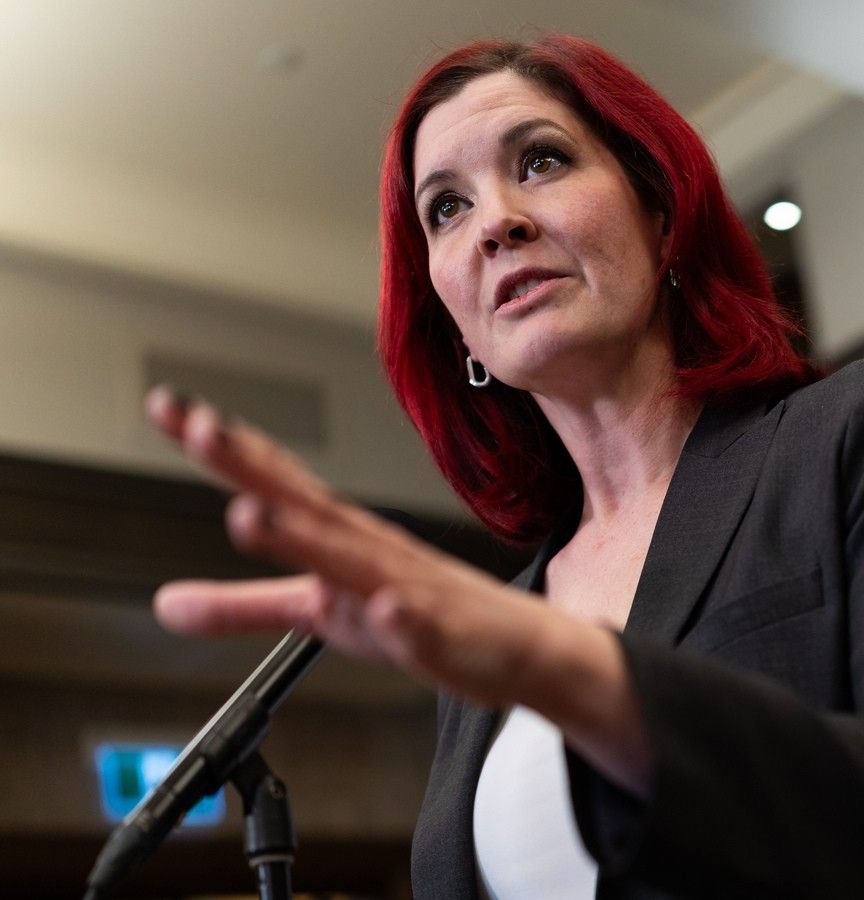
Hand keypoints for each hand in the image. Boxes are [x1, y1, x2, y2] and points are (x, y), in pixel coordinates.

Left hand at [145, 387, 649, 792]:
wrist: (513, 644)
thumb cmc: (419, 615)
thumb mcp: (317, 612)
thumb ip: (243, 605)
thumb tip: (163, 602)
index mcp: (339, 537)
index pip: (275, 482)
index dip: (225, 448)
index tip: (168, 407)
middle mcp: (370, 549)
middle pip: (305, 505)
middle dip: (254, 467)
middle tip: (201, 427)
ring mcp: (409, 588)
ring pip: (353, 560)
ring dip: (304, 536)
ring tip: (251, 514)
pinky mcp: (444, 635)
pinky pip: (422, 628)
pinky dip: (403, 618)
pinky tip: (386, 609)